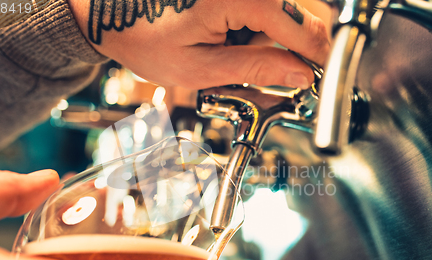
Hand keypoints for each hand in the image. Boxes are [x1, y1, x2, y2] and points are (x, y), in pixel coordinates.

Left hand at [67, 0, 329, 88]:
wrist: (110, 8)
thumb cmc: (143, 35)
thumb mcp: (199, 67)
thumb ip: (256, 69)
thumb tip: (300, 75)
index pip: (304, 27)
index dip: (319, 58)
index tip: (321, 80)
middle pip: (305, 10)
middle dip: (299, 48)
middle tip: (280, 76)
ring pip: (290, 4)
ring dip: (279, 36)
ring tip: (241, 55)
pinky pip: (270, 2)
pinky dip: (264, 23)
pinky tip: (237, 38)